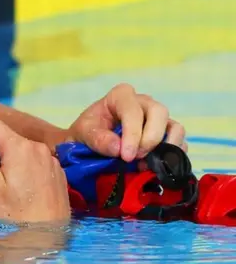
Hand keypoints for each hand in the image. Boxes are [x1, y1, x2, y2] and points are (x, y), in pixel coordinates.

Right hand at [0, 118, 70, 223]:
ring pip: (21, 151)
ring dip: (10, 162)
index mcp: (20, 146)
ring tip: (7, 189)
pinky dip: (26, 171)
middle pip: (7, 138)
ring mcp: (52, 161)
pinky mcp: (58, 174)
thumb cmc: (14, 217)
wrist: (46, 243)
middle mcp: (39, 147)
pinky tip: (23, 192)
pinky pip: (35, 163)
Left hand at [67, 83, 186, 162]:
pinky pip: (180, 143)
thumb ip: (97, 139)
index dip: (132, 134)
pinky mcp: (167, 135)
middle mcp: (143, 103)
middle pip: (159, 113)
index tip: (126, 155)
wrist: (90, 141)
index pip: (133, 110)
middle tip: (136, 158)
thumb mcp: (83, 133)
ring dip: (165, 148)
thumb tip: (117, 148)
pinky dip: (172, 156)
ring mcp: (157, 119)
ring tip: (146, 163)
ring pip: (175, 127)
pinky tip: (155, 166)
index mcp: (121, 96)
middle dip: (150, 139)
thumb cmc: (87, 131)